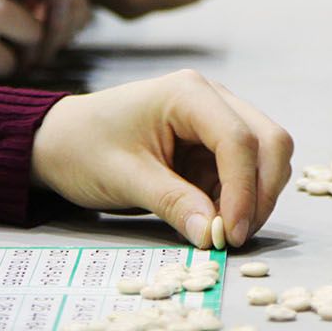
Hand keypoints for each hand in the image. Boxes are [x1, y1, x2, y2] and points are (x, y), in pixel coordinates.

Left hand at [32, 70, 293, 248]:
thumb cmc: (84, 148)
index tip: (231, 235)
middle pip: (270, 141)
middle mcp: (212, 98)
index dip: (244, 191)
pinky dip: (241, 200)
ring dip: (255, 198)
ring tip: (222, 232)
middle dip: (262, 193)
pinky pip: (247, 172)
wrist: (61, 141)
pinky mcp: (215, 144)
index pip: (239, 140)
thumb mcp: (124, 178)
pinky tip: (214, 220)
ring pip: (267, 157)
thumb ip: (172, 203)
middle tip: (237, 237)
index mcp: (188, 93)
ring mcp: (218, 119)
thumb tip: (213, 236)